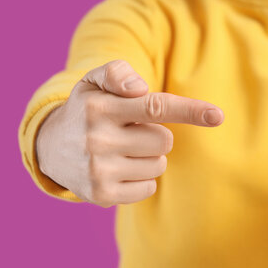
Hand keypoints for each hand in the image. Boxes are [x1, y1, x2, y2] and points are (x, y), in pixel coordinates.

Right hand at [36, 60, 223, 206]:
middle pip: (165, 139)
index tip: (218, 116)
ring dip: (149, 156)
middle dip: (155, 134)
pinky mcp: (101, 195)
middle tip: (129, 131)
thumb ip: (117, 73)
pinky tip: (119, 169)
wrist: (50, 148)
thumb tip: (140, 88)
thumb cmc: (87, 110)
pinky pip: (149, 186)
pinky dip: (142, 178)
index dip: (190, 110)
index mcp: (100, 107)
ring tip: (122, 150)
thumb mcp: (94, 82)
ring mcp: (98, 170)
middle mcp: (97, 139)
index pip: (155, 106)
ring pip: (159, 164)